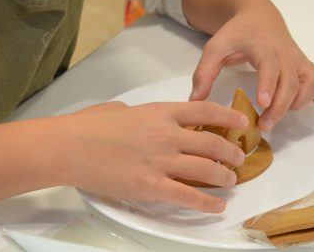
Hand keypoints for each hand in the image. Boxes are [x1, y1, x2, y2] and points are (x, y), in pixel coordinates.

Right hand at [59, 100, 247, 211]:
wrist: (71, 147)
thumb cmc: (90, 126)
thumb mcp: (123, 109)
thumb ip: (144, 115)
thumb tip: (148, 120)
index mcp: (161, 112)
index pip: (206, 112)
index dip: (229, 117)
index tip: (242, 122)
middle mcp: (167, 135)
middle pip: (213, 144)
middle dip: (232, 153)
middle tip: (238, 158)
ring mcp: (161, 161)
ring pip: (207, 170)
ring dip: (224, 177)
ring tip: (231, 181)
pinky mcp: (151, 187)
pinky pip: (188, 196)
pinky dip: (207, 203)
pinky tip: (217, 206)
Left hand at [188, 5, 313, 132]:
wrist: (259, 16)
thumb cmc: (237, 34)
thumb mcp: (215, 47)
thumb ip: (203, 73)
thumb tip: (196, 101)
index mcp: (262, 46)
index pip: (269, 64)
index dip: (269, 83)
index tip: (263, 102)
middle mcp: (286, 54)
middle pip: (292, 81)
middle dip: (281, 106)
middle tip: (264, 124)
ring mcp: (300, 61)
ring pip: (313, 82)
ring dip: (300, 101)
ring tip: (279, 111)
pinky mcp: (309, 67)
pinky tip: (306, 101)